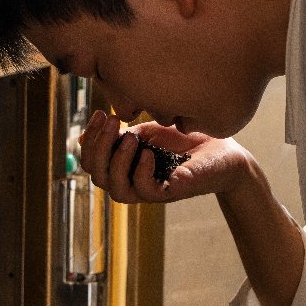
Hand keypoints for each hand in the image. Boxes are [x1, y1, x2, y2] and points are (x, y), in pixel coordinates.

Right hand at [79, 109, 249, 204]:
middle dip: (98, 148)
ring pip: (116, 190)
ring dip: (117, 163)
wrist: (225, 150)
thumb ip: (119, 135)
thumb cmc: (186, 141)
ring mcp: (151, 189)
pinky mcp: (171, 192)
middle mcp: (133, 181)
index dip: (90, 140)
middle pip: (98, 177)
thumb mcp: (147, 132)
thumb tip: (81, 136)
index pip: (92, 162)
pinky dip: (141, 173)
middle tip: (112, 122)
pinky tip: (148, 154)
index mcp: (124, 166)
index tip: (101, 113)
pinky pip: (145, 192)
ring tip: (130, 139)